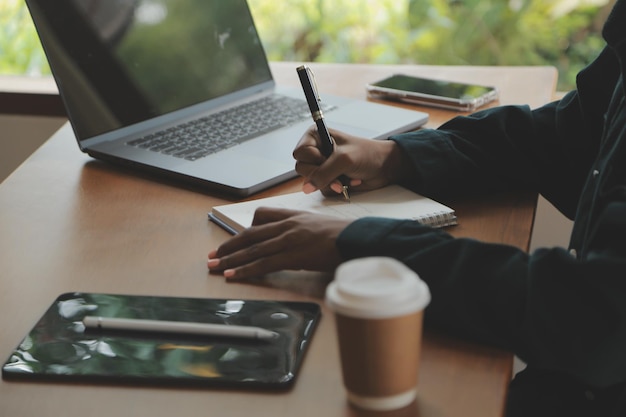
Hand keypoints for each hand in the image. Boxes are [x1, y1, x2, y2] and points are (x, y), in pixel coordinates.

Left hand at [208, 207, 351, 279]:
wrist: (358, 238)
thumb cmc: (345, 236)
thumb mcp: (322, 226)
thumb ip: (305, 232)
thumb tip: (299, 245)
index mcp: (294, 216)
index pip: (262, 216)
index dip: (245, 229)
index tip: (234, 239)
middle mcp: (288, 225)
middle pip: (250, 234)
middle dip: (228, 246)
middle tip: (213, 255)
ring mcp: (289, 239)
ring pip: (252, 249)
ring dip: (229, 259)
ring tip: (214, 267)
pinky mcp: (293, 255)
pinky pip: (263, 263)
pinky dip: (245, 269)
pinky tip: (233, 275)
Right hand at [293, 126, 410, 195]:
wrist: (385, 167)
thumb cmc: (367, 154)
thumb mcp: (343, 160)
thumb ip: (322, 173)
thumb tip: (306, 188)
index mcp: (316, 136)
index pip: (300, 153)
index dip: (313, 160)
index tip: (327, 159)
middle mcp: (316, 150)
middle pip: (302, 169)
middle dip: (322, 175)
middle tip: (338, 174)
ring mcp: (322, 166)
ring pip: (311, 182)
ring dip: (331, 183)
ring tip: (347, 179)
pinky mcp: (328, 179)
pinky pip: (322, 189)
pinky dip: (337, 188)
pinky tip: (350, 181)